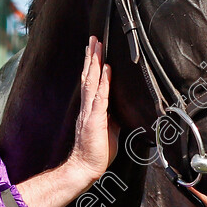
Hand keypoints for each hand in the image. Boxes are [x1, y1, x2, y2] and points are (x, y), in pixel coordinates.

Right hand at [66, 37, 117, 185]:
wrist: (85, 168)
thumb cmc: (97, 151)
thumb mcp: (110, 129)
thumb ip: (113, 116)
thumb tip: (120, 108)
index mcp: (90, 108)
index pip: (91, 81)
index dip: (93, 65)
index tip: (95, 49)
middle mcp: (87, 106)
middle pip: (89, 76)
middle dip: (91, 56)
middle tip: (94, 38)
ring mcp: (90, 111)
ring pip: (92, 81)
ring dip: (94, 62)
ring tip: (96, 45)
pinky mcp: (95, 119)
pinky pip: (100, 96)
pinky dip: (103, 81)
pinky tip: (106, 69)